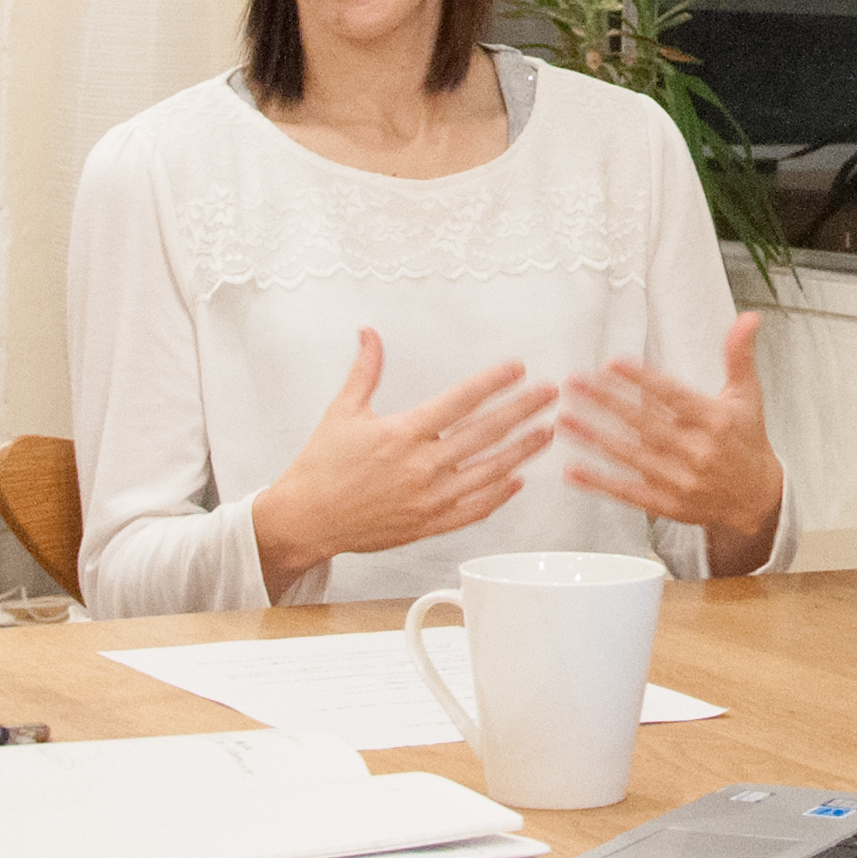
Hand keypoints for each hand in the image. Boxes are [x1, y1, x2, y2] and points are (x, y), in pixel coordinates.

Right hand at [250, 331, 558, 595]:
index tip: (518, 368)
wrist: (305, 519)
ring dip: (522, 451)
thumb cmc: (322, 465)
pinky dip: (500, 495)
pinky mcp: (428, 525)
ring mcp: (428, 499)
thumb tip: (369, 332)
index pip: (459, 401)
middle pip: (485, 434)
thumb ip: (365, 370)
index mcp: (401, 434)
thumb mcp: (343, 411)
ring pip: (488, 473)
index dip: (493, 383)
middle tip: (550, 395)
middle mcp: (420, 466)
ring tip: (547, 432)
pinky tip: (518, 479)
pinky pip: (474, 511)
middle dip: (523, 411)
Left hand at [560, 315, 786, 576]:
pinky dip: (599, 483)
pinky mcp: (668, 505)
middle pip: (644, 425)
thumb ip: (739, 355)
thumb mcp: (748, 395)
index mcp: (715, 421)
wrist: (757, 499)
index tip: (611, 364)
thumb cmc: (747, 440)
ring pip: (631, 457)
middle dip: (606, 402)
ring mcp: (681, 482)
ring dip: (594, 438)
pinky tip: (573, 470)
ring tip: (565, 419)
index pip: (672, 396)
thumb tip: (749, 318)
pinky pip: (628, 493)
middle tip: (574, 384)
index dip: (641, 380)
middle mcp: (698, 452)